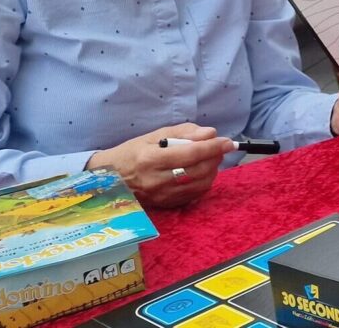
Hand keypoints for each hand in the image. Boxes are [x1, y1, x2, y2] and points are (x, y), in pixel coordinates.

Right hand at [86, 124, 234, 207]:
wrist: (110, 179)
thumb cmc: (132, 152)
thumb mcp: (153, 136)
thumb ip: (184, 132)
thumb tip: (211, 133)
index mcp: (151, 159)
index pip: (190, 154)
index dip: (212, 147)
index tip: (227, 141)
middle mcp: (156, 180)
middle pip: (198, 170)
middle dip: (215, 158)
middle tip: (218, 148)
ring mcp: (162, 196)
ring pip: (200, 184)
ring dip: (212, 170)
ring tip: (208, 159)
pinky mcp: (166, 205)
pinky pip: (195, 194)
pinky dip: (204, 181)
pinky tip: (200, 172)